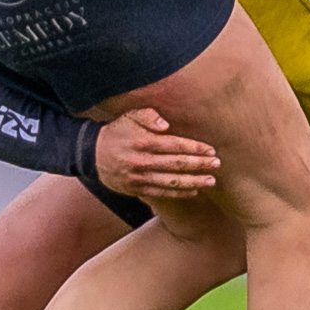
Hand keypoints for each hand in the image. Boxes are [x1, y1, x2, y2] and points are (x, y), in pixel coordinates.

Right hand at [95, 108, 220, 201]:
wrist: (92, 154)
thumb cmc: (117, 132)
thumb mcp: (129, 117)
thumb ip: (148, 116)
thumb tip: (166, 124)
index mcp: (143, 142)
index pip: (174, 146)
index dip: (194, 148)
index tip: (210, 150)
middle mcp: (142, 161)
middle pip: (177, 164)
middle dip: (199, 165)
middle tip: (217, 165)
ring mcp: (140, 177)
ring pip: (171, 182)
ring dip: (193, 182)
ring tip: (211, 181)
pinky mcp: (137, 188)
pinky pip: (162, 193)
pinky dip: (179, 193)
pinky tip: (193, 191)